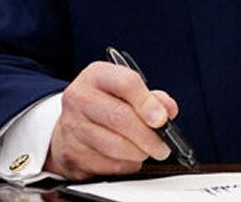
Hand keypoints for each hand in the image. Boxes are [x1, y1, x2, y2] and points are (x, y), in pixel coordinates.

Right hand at [44, 61, 177, 179]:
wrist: (72, 123)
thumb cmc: (105, 103)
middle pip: (120, 117)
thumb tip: (168, 110)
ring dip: (139, 153)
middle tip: (163, 146)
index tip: (162, 118)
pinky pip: (108, 165)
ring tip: (146, 150)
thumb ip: (152, 98)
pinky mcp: (72, 154)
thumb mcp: (126, 91)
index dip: (148, 103)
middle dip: (148, 136)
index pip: (126, 83)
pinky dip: (125, 165)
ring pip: (115, 146)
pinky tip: (127, 158)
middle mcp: (80, 97)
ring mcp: (72, 126)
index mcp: (96, 75)